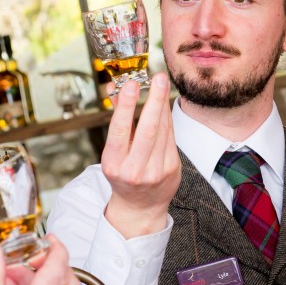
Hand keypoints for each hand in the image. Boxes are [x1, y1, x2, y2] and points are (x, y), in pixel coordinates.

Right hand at [101, 73, 179, 237]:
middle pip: (148, 129)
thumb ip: (119, 123)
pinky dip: (168, 119)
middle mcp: (134, 170)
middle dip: (154, 100)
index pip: (120, 130)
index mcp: (114, 164)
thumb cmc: (123, 173)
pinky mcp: (172, 170)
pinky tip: (164, 105)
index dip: (125, 106)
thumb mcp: (113, 154)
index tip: (130, 84)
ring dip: (163, 105)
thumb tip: (118, 88)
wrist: (140, 207)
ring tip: (161, 84)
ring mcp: (156, 171)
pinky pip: (171, 138)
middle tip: (158, 78)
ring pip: (162, 131)